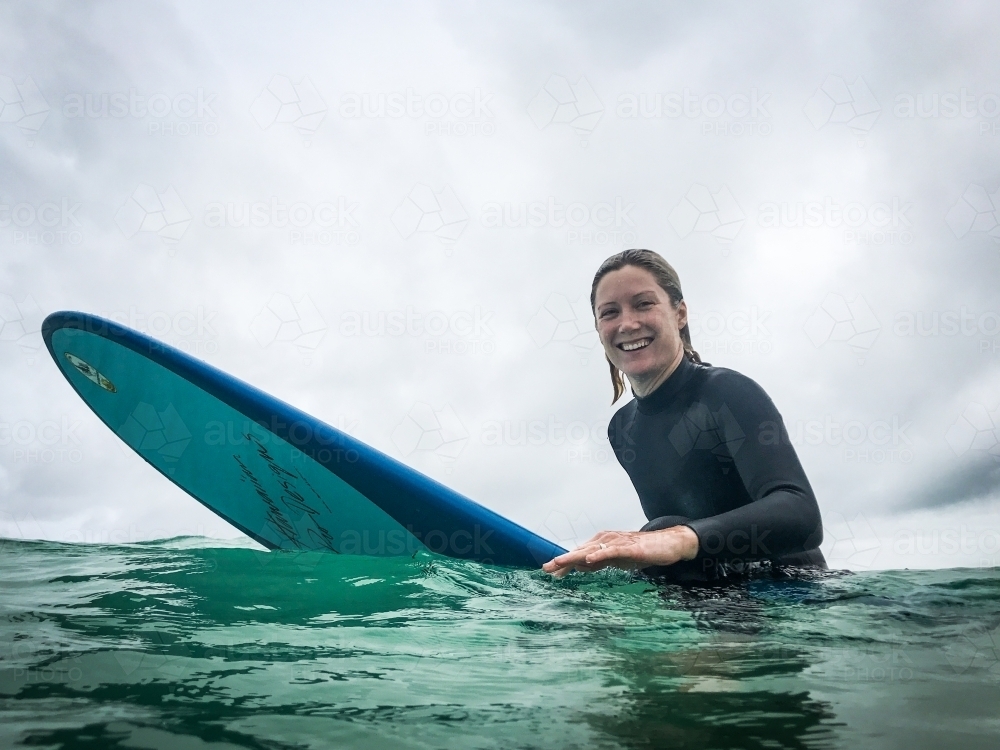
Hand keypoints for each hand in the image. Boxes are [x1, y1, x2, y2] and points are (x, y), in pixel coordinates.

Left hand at [542, 525, 699, 577]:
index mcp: (602, 544)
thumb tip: (582, 567)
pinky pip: (611, 552)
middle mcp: (606, 540)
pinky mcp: (629, 547)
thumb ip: (600, 562)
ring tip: (559, 563)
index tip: (549, 572)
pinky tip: (588, 561)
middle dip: (563, 560)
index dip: (564, 563)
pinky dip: (599, 556)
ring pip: (591, 550)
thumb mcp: (617, 559)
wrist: (667, 544)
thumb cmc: (641, 550)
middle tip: (546, 568)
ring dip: (574, 557)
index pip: (579, 555)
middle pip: (580, 551)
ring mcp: (616, 543)